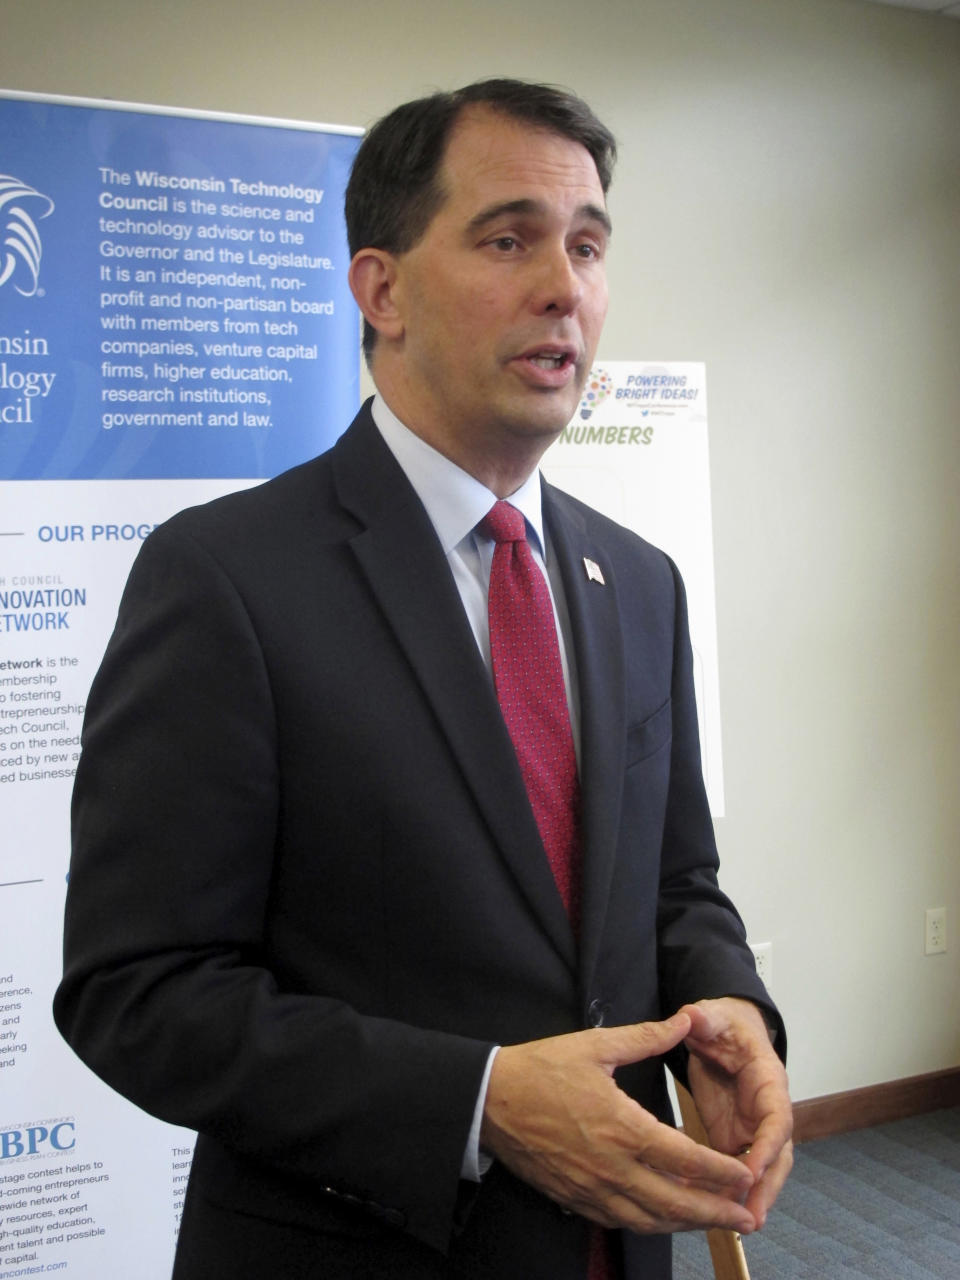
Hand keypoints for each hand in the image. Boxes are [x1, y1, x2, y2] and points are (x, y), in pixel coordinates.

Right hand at [480, 1014, 757, 1234]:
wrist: (489, 1101)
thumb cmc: (540, 1069)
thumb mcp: (595, 1045)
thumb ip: (645, 1037)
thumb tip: (684, 1020)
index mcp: (622, 1127)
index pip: (686, 1160)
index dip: (722, 1174)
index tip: (747, 1176)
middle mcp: (613, 1167)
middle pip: (676, 1203)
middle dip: (718, 1213)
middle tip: (750, 1217)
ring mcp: (594, 1189)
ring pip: (652, 1220)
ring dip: (689, 1225)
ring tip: (719, 1224)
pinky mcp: (577, 1199)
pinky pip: (624, 1222)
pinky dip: (654, 1225)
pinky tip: (668, 1221)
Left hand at [680, 997, 793, 1228]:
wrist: (721, 1033)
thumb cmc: (721, 1024)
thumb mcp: (712, 1016)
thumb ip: (703, 1018)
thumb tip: (690, 1015)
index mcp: (768, 1079)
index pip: (777, 1116)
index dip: (769, 1144)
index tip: (753, 1169)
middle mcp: (767, 1109)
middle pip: (777, 1153)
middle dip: (768, 1185)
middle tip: (752, 1217)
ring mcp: (753, 1127)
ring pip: (762, 1168)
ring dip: (755, 1196)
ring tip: (741, 1226)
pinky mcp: (736, 1137)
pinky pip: (739, 1168)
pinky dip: (732, 1190)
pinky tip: (717, 1212)